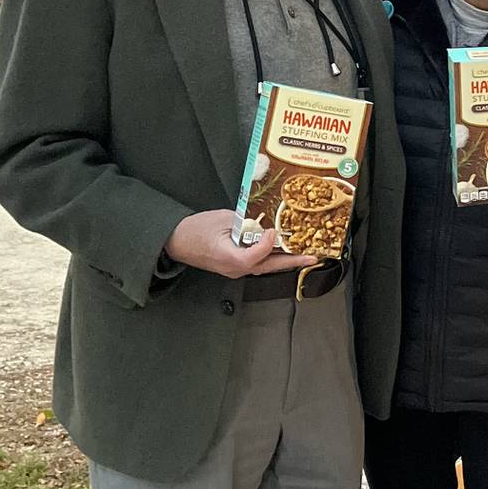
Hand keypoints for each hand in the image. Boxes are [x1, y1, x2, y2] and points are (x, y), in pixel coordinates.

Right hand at [164, 209, 317, 277]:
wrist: (175, 241)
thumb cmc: (194, 230)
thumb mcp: (222, 218)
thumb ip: (245, 222)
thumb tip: (263, 224)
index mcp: (228, 258)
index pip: (256, 257)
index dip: (268, 244)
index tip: (273, 232)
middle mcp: (234, 269)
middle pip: (268, 267)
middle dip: (292, 262)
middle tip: (311, 258)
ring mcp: (235, 270)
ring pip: (265, 267)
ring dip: (284, 261)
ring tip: (303, 256)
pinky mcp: (234, 267)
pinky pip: (257, 264)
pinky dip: (271, 258)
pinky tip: (283, 252)